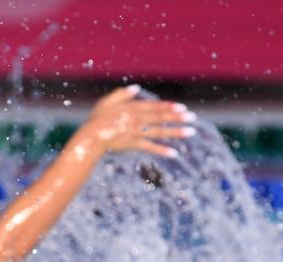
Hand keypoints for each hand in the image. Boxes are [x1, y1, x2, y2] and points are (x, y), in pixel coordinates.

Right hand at [74, 85, 196, 158]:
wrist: (90, 137)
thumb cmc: (97, 118)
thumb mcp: (107, 101)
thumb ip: (122, 94)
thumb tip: (137, 88)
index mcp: (132, 108)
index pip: (155, 107)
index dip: (169, 107)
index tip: (183, 108)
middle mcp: (136, 119)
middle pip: (160, 118)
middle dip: (178, 118)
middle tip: (193, 119)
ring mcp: (135, 132)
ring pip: (159, 132)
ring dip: (176, 132)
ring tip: (190, 132)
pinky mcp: (133, 144)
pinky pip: (150, 147)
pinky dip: (162, 150)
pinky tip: (174, 153)